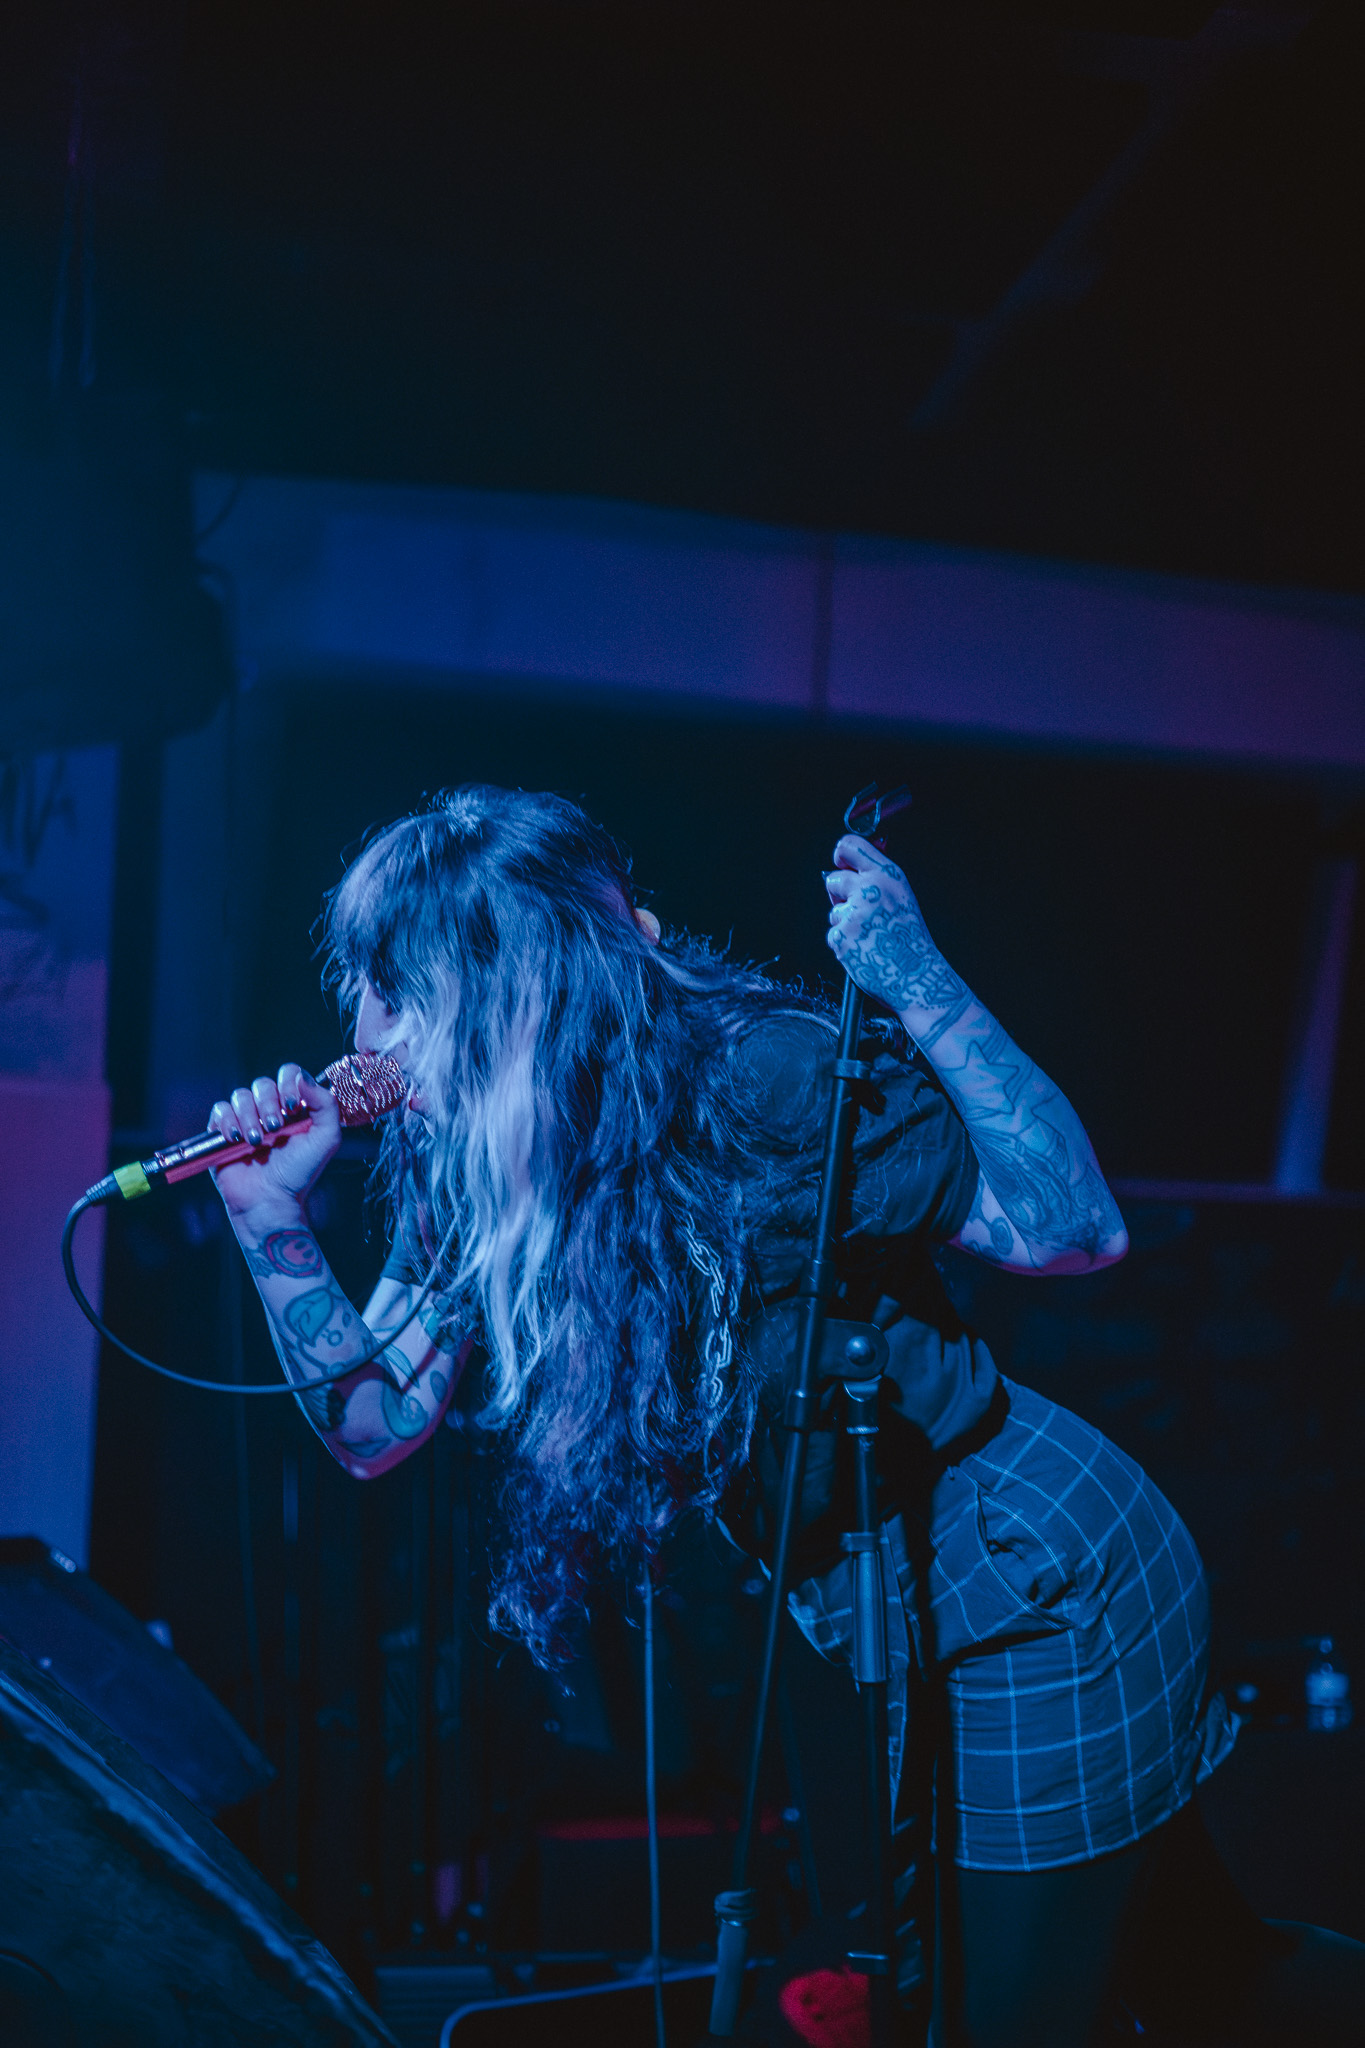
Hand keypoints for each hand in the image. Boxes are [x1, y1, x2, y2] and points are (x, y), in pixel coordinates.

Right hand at [208, 1064, 341, 1220]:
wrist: (271, 1200)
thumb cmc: (300, 1172)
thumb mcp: (326, 1138)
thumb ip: (325, 1104)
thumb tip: (302, 1078)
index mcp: (293, 1107)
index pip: (289, 1074)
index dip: (288, 1082)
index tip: (291, 1106)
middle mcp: (269, 1109)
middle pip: (262, 1084)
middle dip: (268, 1104)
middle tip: (274, 1129)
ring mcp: (245, 1120)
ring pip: (240, 1096)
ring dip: (249, 1116)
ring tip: (257, 1141)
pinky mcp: (223, 1132)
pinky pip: (220, 1110)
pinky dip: (227, 1121)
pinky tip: (236, 1138)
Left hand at [824, 834, 965, 1016]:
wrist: (916, 976)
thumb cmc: (911, 940)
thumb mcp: (902, 896)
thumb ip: (877, 877)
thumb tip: (855, 857)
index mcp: (887, 876)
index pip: (849, 846)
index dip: (841, 856)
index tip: (842, 865)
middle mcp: (869, 890)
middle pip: (833, 879)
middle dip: (840, 895)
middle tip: (861, 912)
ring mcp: (853, 913)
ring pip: (834, 911)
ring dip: (845, 923)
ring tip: (871, 936)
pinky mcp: (840, 936)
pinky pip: (833, 934)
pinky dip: (844, 943)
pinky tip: (864, 948)